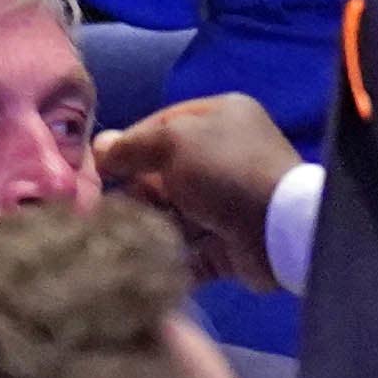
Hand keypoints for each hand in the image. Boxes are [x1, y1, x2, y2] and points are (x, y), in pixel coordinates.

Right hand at [95, 95, 302, 291]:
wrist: (278, 229)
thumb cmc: (224, 171)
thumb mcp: (172, 142)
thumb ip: (133, 145)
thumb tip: (99, 149)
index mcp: (220, 119)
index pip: (162, 126)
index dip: (129, 144)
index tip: (99, 166)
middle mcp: (227, 157)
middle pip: (165, 172)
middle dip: (137, 189)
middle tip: (111, 205)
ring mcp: (229, 204)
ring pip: (174, 213)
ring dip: (149, 224)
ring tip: (122, 234)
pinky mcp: (229, 245)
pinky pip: (189, 250)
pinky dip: (167, 256)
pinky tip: (143, 258)